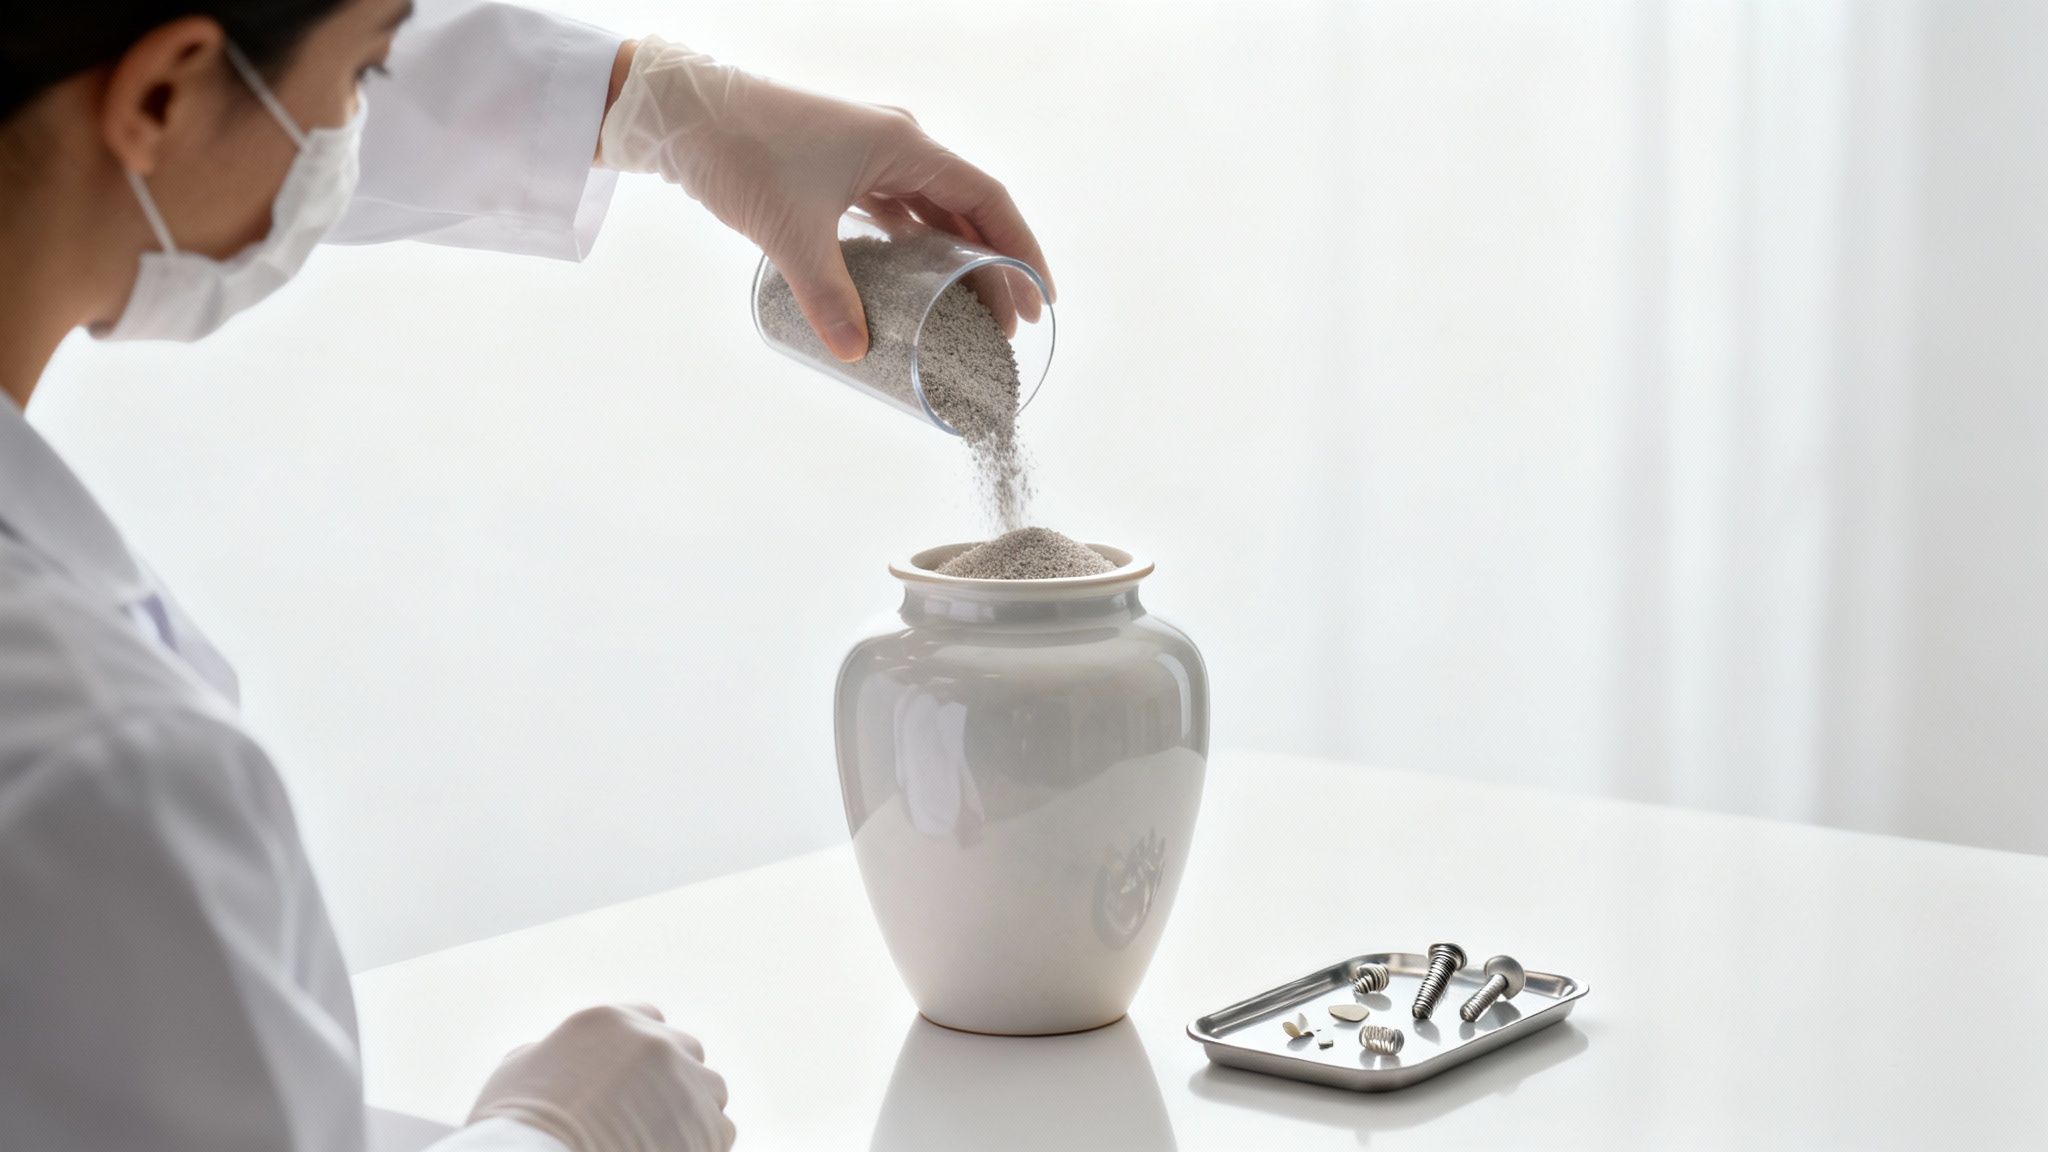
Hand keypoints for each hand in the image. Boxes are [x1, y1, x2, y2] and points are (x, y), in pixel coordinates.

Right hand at [467, 1003, 733, 1151]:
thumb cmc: (514, 1132)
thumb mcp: (514, 1075)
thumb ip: (545, 1054)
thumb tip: (544, 1055)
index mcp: (609, 1022)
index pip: (647, 1018)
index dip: (641, 1051)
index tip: (635, 1077)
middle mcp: (654, 1043)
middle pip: (684, 1050)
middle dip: (672, 1077)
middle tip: (650, 1113)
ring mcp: (684, 1083)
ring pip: (709, 1088)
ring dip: (693, 1109)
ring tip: (662, 1139)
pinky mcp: (707, 1127)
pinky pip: (720, 1130)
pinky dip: (702, 1144)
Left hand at [598, 35, 1054, 361]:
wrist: (681, 111)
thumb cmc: (741, 153)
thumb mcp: (790, 233)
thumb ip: (826, 296)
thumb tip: (855, 352)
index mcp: (903, 145)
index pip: (988, 200)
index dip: (1021, 249)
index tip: (1040, 297)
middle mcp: (895, 143)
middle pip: (966, 208)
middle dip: (993, 265)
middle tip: (1008, 323)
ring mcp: (867, 151)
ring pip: (931, 208)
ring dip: (955, 255)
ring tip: (970, 309)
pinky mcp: (839, 164)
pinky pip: (896, 206)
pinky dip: (914, 242)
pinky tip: (916, 277)